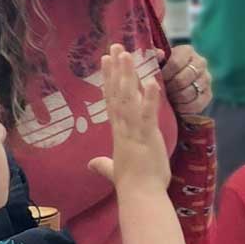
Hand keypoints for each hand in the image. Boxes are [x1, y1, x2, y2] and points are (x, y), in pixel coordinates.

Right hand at [89, 44, 172, 192]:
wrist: (140, 196)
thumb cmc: (133, 184)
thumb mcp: (115, 171)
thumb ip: (103, 165)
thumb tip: (91, 164)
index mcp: (119, 132)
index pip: (112, 100)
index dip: (108, 79)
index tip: (106, 60)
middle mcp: (123, 127)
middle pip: (117, 93)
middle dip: (116, 69)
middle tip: (115, 47)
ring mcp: (133, 130)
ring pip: (128, 98)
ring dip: (127, 75)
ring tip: (126, 54)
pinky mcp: (146, 136)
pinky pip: (147, 113)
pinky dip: (150, 97)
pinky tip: (152, 80)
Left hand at [159, 45, 211, 113]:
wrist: (172, 85)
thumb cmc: (162, 71)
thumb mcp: (156, 62)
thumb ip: (154, 56)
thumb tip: (160, 54)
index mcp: (187, 51)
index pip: (175, 63)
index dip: (164, 74)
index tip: (156, 81)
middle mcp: (200, 63)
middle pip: (182, 80)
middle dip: (169, 88)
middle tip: (161, 92)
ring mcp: (206, 79)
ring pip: (189, 93)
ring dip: (175, 99)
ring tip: (168, 98)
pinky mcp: (208, 94)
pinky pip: (197, 104)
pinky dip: (184, 108)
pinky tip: (177, 106)